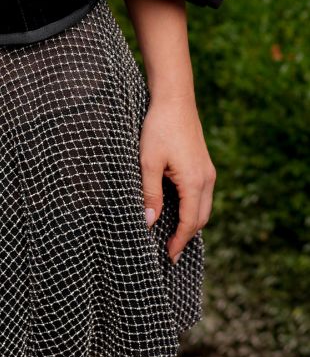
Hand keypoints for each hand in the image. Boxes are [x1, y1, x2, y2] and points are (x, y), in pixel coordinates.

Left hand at [139, 94, 215, 263]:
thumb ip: (149, 193)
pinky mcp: (204, 164)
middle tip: (170, 251)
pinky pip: (202, 194)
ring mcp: (208, 171)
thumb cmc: (159, 128)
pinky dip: (192, 207)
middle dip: (187, 236)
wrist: (174, 99)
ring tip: (173, 233)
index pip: (189, 222)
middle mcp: (207, 179)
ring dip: (191, 222)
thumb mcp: (148, 162)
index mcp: (194, 182)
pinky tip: (177, 208)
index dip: (179, 242)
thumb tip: (149, 222)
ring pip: (203, 206)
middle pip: (200, 218)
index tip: (169, 257)